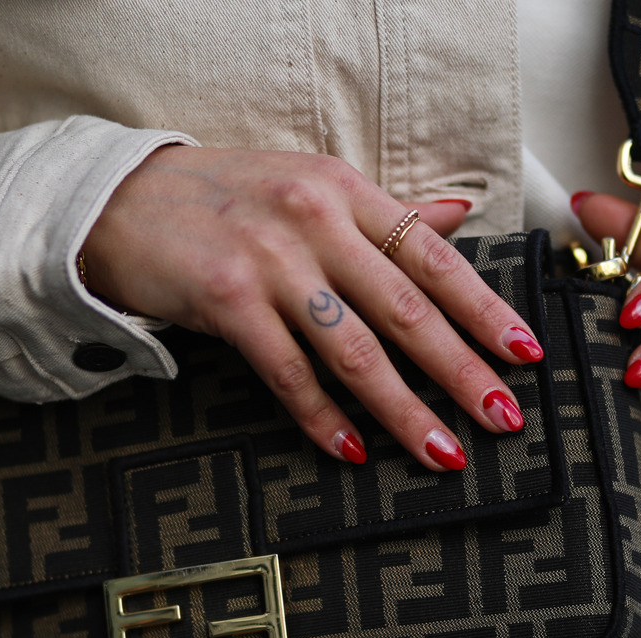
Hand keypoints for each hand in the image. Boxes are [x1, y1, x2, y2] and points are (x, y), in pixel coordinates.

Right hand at [81, 145, 544, 469]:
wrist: (117, 199)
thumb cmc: (218, 198)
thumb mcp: (307, 184)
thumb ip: (383, 209)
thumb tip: (456, 212)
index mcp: (344, 190)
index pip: (432, 255)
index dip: (483, 308)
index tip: (524, 353)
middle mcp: (314, 219)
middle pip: (406, 307)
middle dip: (461, 369)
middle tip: (502, 417)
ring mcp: (270, 259)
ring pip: (355, 348)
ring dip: (403, 408)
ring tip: (441, 451)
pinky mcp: (225, 298)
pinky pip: (287, 372)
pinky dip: (321, 416)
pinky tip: (350, 449)